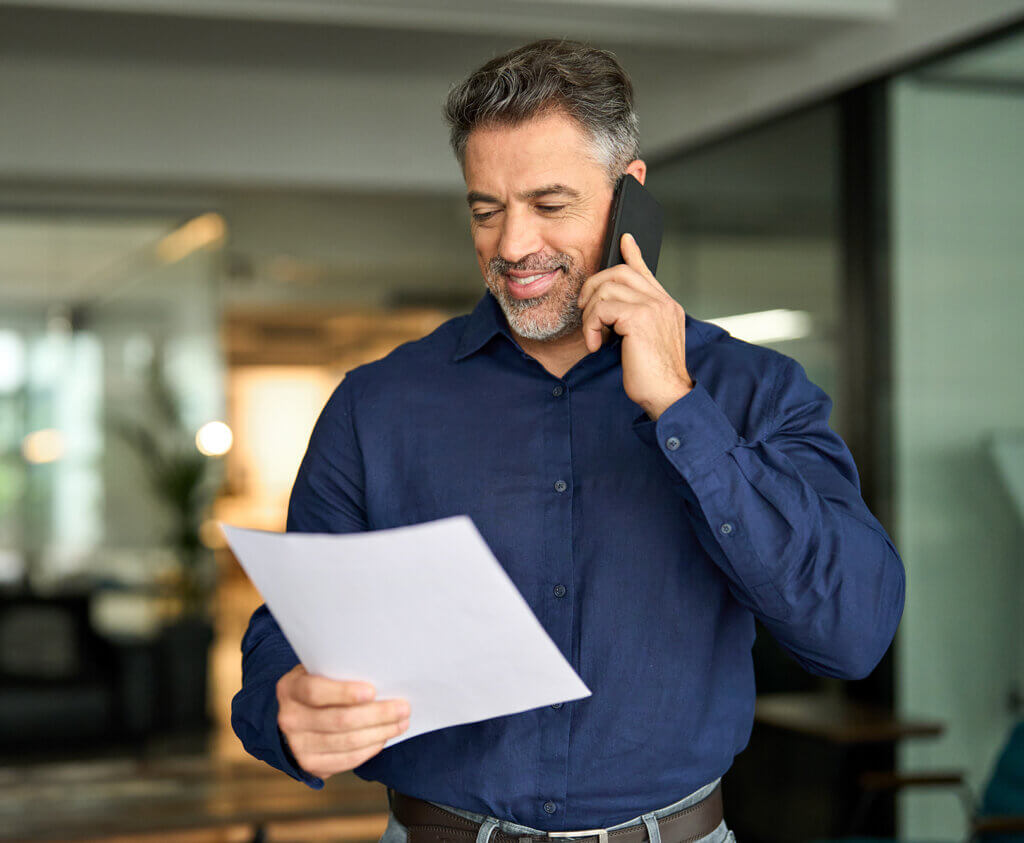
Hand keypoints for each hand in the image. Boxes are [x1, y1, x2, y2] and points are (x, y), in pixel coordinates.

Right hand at [276, 664, 410, 778]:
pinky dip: (370, 749)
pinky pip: (347, 760)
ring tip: (401, 722)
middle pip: (339, 720)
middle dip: (377, 714)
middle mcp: (290, 719)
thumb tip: (381, 674)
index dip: (344, 692)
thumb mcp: (320, 671)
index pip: (315, 691)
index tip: (372, 691)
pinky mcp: (311, 765)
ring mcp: (298, 746)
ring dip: (380, 732)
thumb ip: (340, 671)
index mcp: (290, 689)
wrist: (294, 718)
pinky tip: (384, 737)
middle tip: (403, 707)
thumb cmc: (318, 686)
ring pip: (347, 742)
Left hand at [578, 233, 692, 419]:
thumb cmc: (654, 376)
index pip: (645, 271)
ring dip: (590, 314)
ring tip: (594, 336)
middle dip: (593, 288)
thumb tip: (613, 313)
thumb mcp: (645, 342)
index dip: (633, 253)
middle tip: (586, 313)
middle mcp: (662, 301)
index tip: (625, 239)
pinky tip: (597, 345)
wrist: (668, 396)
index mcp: (666, 305)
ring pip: (606, 289)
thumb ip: (634, 320)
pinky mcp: (639, 318)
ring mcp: (653, 307)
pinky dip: (592, 326)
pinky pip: (602, 308)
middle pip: (619, 272)